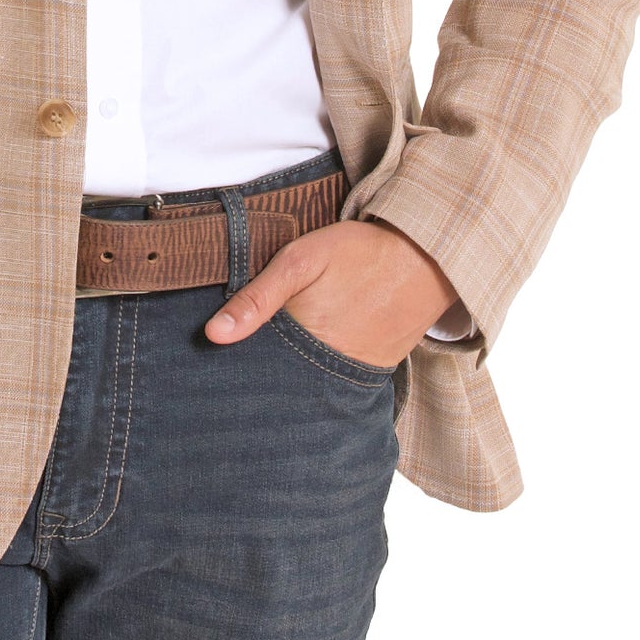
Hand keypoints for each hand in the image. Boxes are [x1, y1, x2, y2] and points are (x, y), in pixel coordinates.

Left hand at [203, 218, 459, 368]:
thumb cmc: (359, 253)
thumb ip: (257, 297)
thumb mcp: (300, 260)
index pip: (256, 370)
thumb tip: (213, 335)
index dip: (237, 364)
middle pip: (281, 383)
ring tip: (278, 359)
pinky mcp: (374, 374)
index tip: (217, 360)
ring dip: (291, 376)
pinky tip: (310, 358)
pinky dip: (320, 374)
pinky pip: (337, 382)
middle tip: (243, 363)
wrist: (426, 258)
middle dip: (261, 376)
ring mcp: (353, 375)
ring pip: (308, 386)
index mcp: (304, 343)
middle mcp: (327, 370)